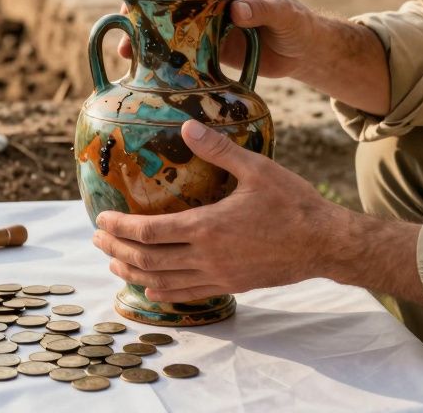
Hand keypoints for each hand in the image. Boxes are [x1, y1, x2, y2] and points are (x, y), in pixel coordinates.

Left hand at [91, 119, 339, 301]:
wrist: (325, 243)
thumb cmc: (293, 203)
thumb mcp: (257, 169)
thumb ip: (219, 149)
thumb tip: (186, 127)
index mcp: (208, 228)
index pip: (150, 231)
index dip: (120, 227)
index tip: (101, 219)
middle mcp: (207, 257)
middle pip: (148, 260)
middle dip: (117, 249)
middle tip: (97, 239)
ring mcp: (218, 276)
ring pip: (162, 282)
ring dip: (133, 273)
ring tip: (114, 262)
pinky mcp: (230, 286)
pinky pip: (187, 294)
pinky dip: (162, 291)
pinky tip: (151, 286)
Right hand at [116, 0, 318, 79]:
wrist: (309, 52)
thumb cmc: (301, 26)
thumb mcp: (286, 15)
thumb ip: (264, 9)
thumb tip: (237, 11)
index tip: (134, 1)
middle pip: (168, 1)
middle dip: (142, 15)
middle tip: (124, 35)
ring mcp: (210, 22)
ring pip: (170, 26)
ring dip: (149, 39)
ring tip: (127, 56)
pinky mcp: (211, 46)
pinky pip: (182, 49)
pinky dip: (164, 58)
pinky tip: (148, 71)